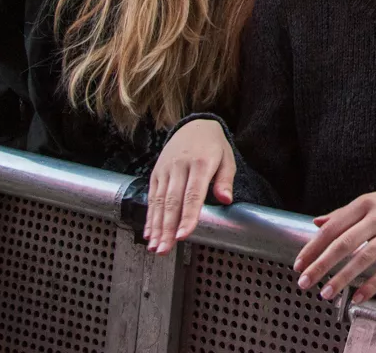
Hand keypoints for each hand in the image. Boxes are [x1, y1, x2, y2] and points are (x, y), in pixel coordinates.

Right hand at [144, 119, 234, 255]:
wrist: (194, 126)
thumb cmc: (213, 147)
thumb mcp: (227, 159)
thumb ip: (226, 180)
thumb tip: (226, 199)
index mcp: (201, 163)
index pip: (193, 194)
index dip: (188, 216)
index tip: (183, 235)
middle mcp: (180, 166)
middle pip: (172, 201)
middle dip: (167, 228)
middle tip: (164, 250)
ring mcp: (165, 169)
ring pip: (159, 202)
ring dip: (156, 227)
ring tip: (155, 247)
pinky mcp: (156, 173)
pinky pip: (152, 197)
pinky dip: (150, 216)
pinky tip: (149, 233)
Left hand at [294, 186, 375, 303]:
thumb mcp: (372, 201)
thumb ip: (344, 214)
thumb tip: (316, 223)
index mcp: (365, 203)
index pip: (333, 227)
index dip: (313, 247)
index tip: (299, 264)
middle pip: (344, 243)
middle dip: (321, 265)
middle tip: (305, 282)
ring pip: (364, 258)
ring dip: (343, 278)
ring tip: (326, 293)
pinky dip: (372, 285)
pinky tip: (358, 297)